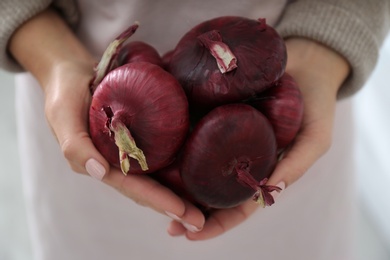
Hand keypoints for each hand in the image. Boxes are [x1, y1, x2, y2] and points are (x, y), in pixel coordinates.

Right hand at [9, 9, 204, 230]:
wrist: (72, 73)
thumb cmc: (66, 93)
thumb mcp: (63, 114)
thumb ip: (75, 144)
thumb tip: (99, 172)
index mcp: (99, 164)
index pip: (131, 186)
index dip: (156, 200)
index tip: (181, 212)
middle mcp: (116, 163)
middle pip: (147, 189)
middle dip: (172, 207)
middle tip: (199, 221)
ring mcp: (128, 152)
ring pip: (155, 178)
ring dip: (177, 194)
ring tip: (202, 208)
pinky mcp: (137, 138)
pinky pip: (158, 156)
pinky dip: (174, 170)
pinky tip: (194, 175)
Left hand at [167, 37, 349, 239]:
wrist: (307, 61)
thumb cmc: (315, 103)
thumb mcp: (316, 137)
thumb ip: (297, 163)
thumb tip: (271, 188)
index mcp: (260, 170)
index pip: (237, 205)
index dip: (216, 224)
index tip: (190, 236)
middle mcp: (237, 156)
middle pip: (209, 189)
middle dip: (187, 209)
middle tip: (165, 223)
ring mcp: (222, 133)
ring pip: (195, 161)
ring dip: (174, 179)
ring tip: (152, 192)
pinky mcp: (213, 107)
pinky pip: (192, 125)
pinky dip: (175, 137)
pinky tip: (157, 146)